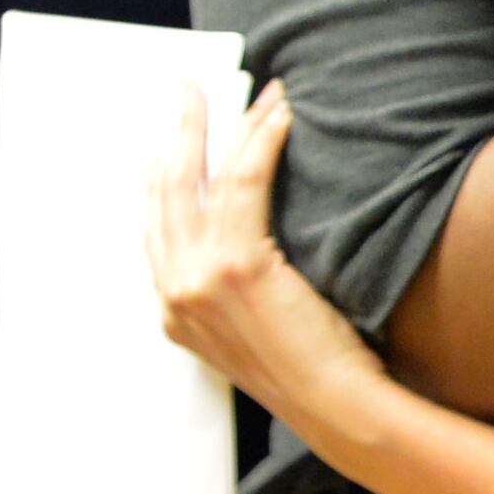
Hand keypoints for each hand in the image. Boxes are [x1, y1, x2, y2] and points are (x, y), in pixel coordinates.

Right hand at [147, 81, 390, 435]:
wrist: (336, 406)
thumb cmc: (312, 369)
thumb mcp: (251, 330)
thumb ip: (229, 291)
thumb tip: (243, 244)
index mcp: (173, 307)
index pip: (156, 221)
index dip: (167, 169)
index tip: (177, 132)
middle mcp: (173, 292)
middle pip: (163, 190)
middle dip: (176, 130)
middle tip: (187, 87)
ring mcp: (198, 280)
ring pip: (200, 178)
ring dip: (224, 124)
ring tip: (248, 88)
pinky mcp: (237, 267)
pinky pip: (242, 184)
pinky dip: (260, 142)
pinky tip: (278, 116)